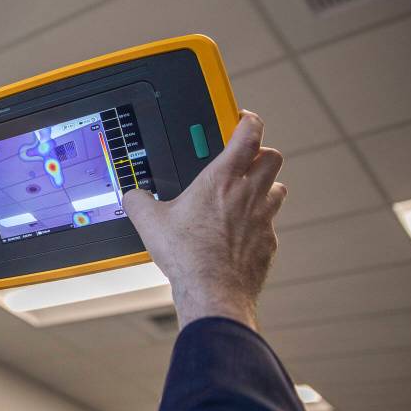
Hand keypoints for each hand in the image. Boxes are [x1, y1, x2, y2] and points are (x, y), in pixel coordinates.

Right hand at [122, 112, 285, 330]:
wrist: (212, 292)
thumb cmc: (187, 255)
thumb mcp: (150, 223)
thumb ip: (138, 202)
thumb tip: (131, 196)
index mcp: (222, 179)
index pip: (249, 134)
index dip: (248, 120)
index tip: (242, 119)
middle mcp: (249, 194)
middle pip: (273, 156)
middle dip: (262, 152)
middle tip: (246, 159)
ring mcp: (263, 219)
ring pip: (278, 189)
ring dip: (266, 187)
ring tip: (246, 195)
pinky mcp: (269, 244)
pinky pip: (271, 225)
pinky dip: (260, 223)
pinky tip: (242, 234)